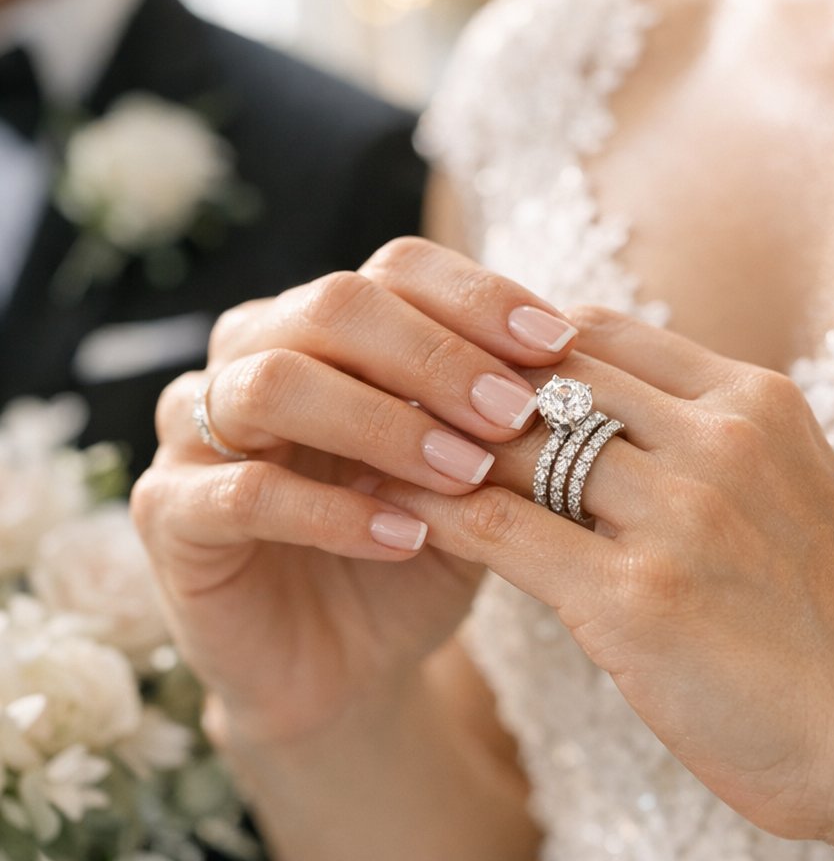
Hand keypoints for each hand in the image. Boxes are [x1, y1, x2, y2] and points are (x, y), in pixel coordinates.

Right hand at [131, 239, 578, 745]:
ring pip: (275, 383)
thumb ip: (498, 413)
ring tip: (467, 474)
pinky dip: (334, 513)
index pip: (396, 269)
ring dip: (383, 424)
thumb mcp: (472, 473)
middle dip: (435, 354)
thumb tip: (566, 354)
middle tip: (513, 411)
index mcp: (326, 326)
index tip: (557, 342)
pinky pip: (243, 492)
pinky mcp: (170, 514)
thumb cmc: (417, 546)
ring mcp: (198, 429)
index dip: (478, 296)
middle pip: (333, 305)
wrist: (349, 662)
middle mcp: (253, 354)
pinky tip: (406, 537)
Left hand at [373, 305, 833, 853]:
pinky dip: (442, 515)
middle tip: (403, 396)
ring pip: (513, 445)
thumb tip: (607, 418)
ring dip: (440, 446)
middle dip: (469, 387)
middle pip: (545, 377)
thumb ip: (702, 440)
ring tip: (384, 450)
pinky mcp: (636, 598)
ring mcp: (677, 513)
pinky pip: (502, 530)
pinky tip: (403, 518)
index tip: (473, 369)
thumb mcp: (787, 488)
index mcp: (751, 401)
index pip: (600, 332)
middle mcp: (714, 437)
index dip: (523, 345)